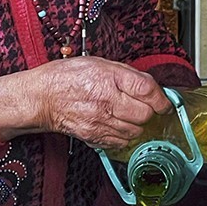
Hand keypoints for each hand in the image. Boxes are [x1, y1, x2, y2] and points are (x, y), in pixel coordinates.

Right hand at [0, 58, 169, 148]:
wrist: (42, 97)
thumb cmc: (67, 77)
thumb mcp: (99, 63)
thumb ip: (127, 74)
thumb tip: (151, 87)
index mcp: (109, 79)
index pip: (147, 91)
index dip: (161, 98)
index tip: (164, 102)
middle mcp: (106, 102)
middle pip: (145, 114)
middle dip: (148, 111)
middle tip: (142, 106)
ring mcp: (100, 122)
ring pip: (135, 131)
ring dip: (136, 124)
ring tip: (126, 115)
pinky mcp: (94, 137)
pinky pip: (121, 142)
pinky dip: (124, 135)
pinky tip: (116, 124)